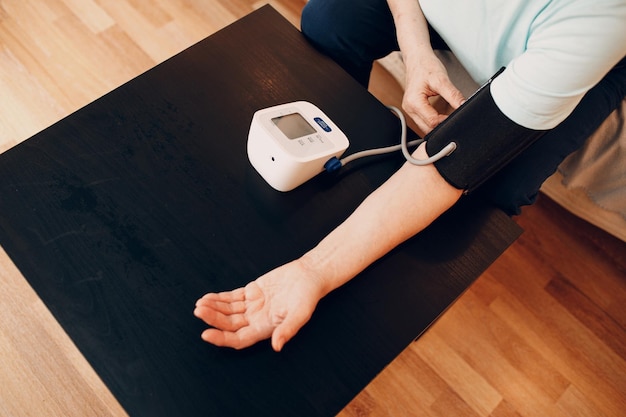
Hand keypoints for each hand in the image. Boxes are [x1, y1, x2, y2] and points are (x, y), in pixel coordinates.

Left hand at [194, 259, 324, 350]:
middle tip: (199, 311)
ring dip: (213, 308)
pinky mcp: (252, 292)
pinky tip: (208, 298)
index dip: (222, 338)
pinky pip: (232, 298)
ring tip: (200, 304)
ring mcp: (253, 306)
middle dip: (213, 318)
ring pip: (228, 310)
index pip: (239, 338)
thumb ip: (288, 329)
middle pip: (229, 323)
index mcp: (266, 328)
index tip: (206, 334)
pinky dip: (219, 298)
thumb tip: (277, 346)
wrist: (310, 275)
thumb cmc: (308, 296)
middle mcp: (257, 319)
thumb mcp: (300, 313)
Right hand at [402, 53, 464, 133]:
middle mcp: (409, 109)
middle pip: (427, 128)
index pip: (432, 122)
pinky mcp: (413, 110)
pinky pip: (424, 121)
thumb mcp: (442, 80)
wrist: (417, 59)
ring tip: (447, 113)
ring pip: (425, 127)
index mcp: (413, 102)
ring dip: (437, 124)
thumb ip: (453, 96)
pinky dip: (433, 120)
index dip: (446, 121)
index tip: (456, 115)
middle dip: (441, 125)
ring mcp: (410, 110)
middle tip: (453, 115)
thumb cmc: (425, 66)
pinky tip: (440, 114)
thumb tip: (463, 107)